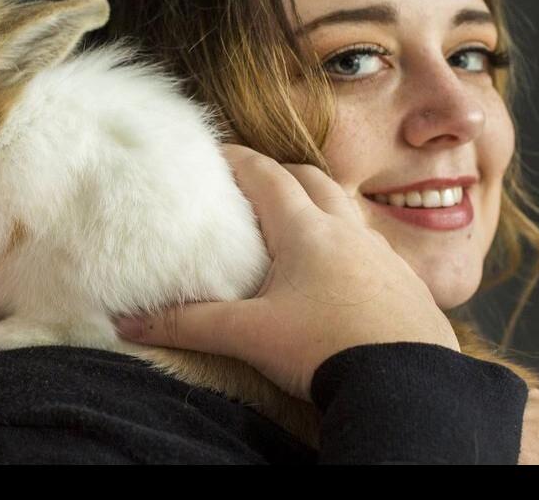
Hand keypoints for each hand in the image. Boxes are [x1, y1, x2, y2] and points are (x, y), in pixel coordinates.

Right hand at [114, 143, 458, 400]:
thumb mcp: (249, 335)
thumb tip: (130, 322)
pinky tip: (341, 276)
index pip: (266, 175)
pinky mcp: (408, 285)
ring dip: (321, 208)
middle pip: (312, 180)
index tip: (216, 152)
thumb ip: (189, 324)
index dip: (238, 158)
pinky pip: (376, 250)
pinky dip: (351, 248)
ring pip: (348, 213)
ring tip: (297, 228)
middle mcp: (347, 232)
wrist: (403, 386)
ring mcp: (384, 256)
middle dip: (282, 174)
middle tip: (255, 185)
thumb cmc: (325, 349)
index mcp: (305, 231)